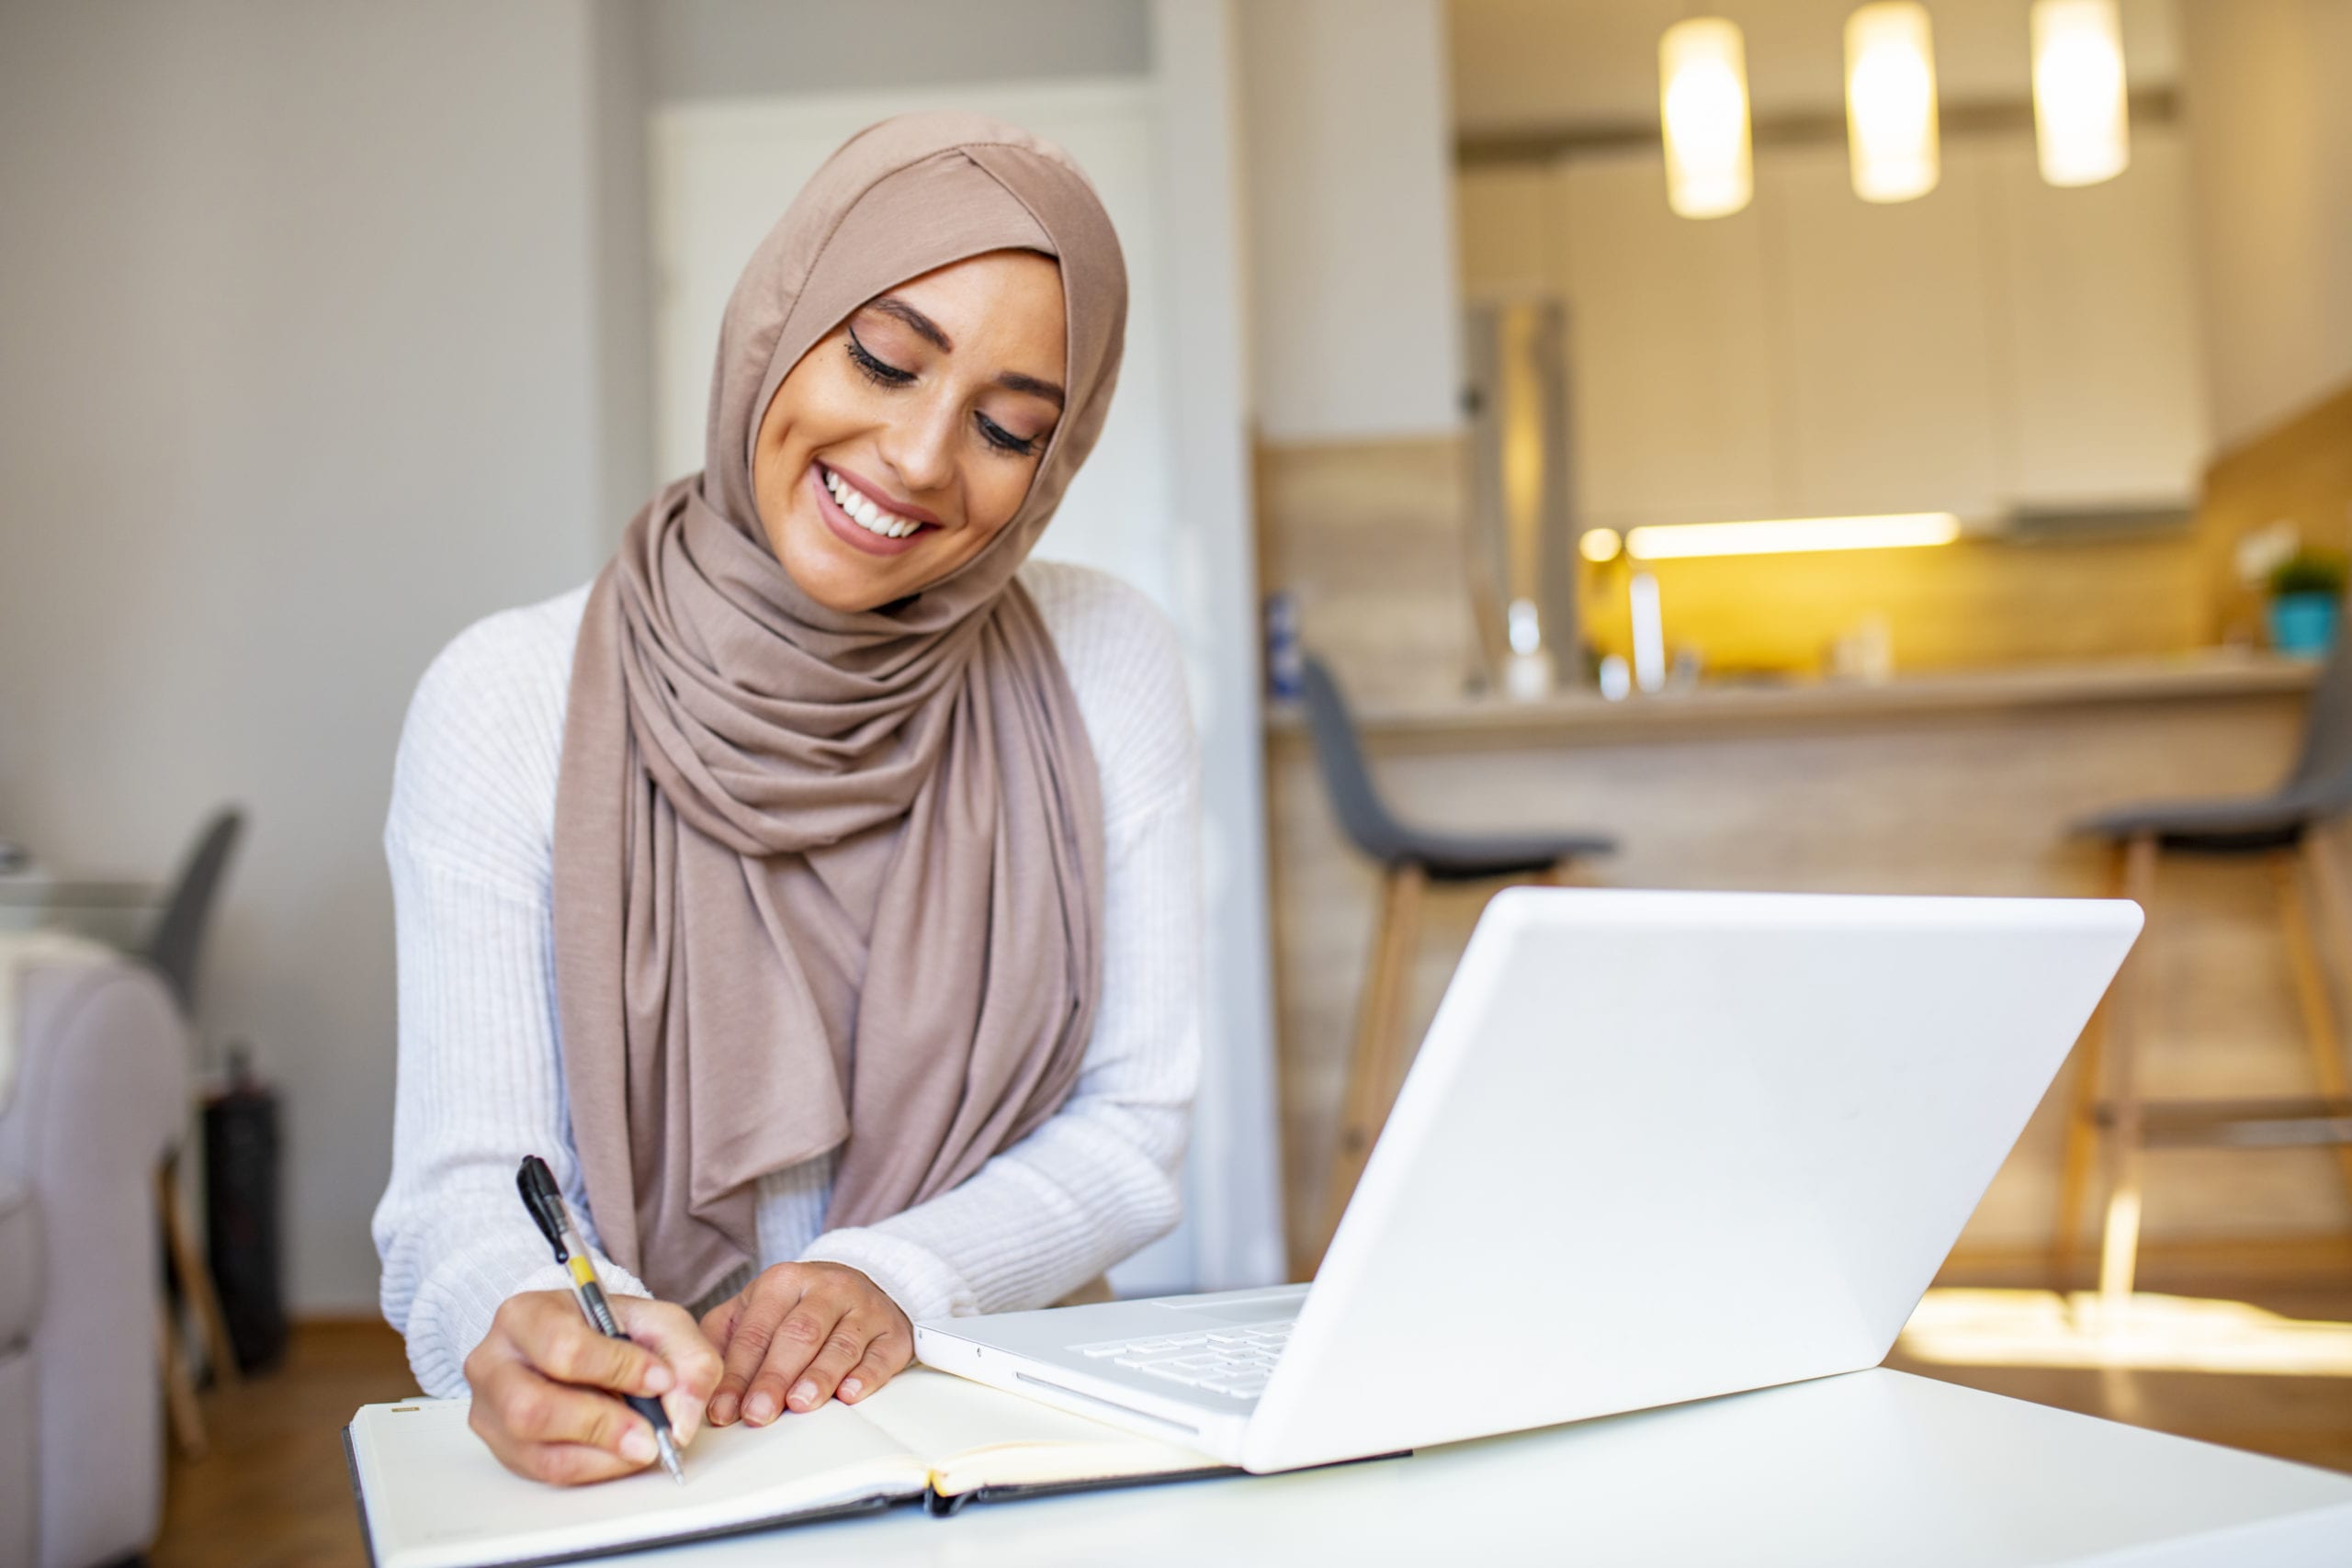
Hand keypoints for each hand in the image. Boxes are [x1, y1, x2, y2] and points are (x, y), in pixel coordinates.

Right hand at [463, 1290, 721, 1485]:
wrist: (577, 1341)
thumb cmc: (610, 1329)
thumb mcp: (656, 1323)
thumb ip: (686, 1358)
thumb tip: (683, 1418)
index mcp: (526, 1315)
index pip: (563, 1347)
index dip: (616, 1368)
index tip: (660, 1379)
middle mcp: (494, 1361)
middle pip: (532, 1406)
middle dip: (601, 1423)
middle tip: (651, 1434)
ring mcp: (490, 1408)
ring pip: (533, 1445)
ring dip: (598, 1451)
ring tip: (641, 1445)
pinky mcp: (501, 1445)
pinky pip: (542, 1469)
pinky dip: (591, 1467)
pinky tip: (620, 1453)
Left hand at [699, 1262, 913, 1425]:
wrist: (859, 1285)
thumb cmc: (796, 1309)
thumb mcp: (755, 1309)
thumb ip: (723, 1338)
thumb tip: (695, 1380)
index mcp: (783, 1281)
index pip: (756, 1331)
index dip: (737, 1374)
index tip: (722, 1411)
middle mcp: (827, 1288)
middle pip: (798, 1335)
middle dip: (775, 1377)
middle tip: (758, 1414)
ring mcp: (864, 1308)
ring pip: (840, 1343)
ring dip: (819, 1377)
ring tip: (800, 1405)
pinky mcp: (893, 1331)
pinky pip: (881, 1354)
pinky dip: (866, 1376)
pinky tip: (849, 1394)